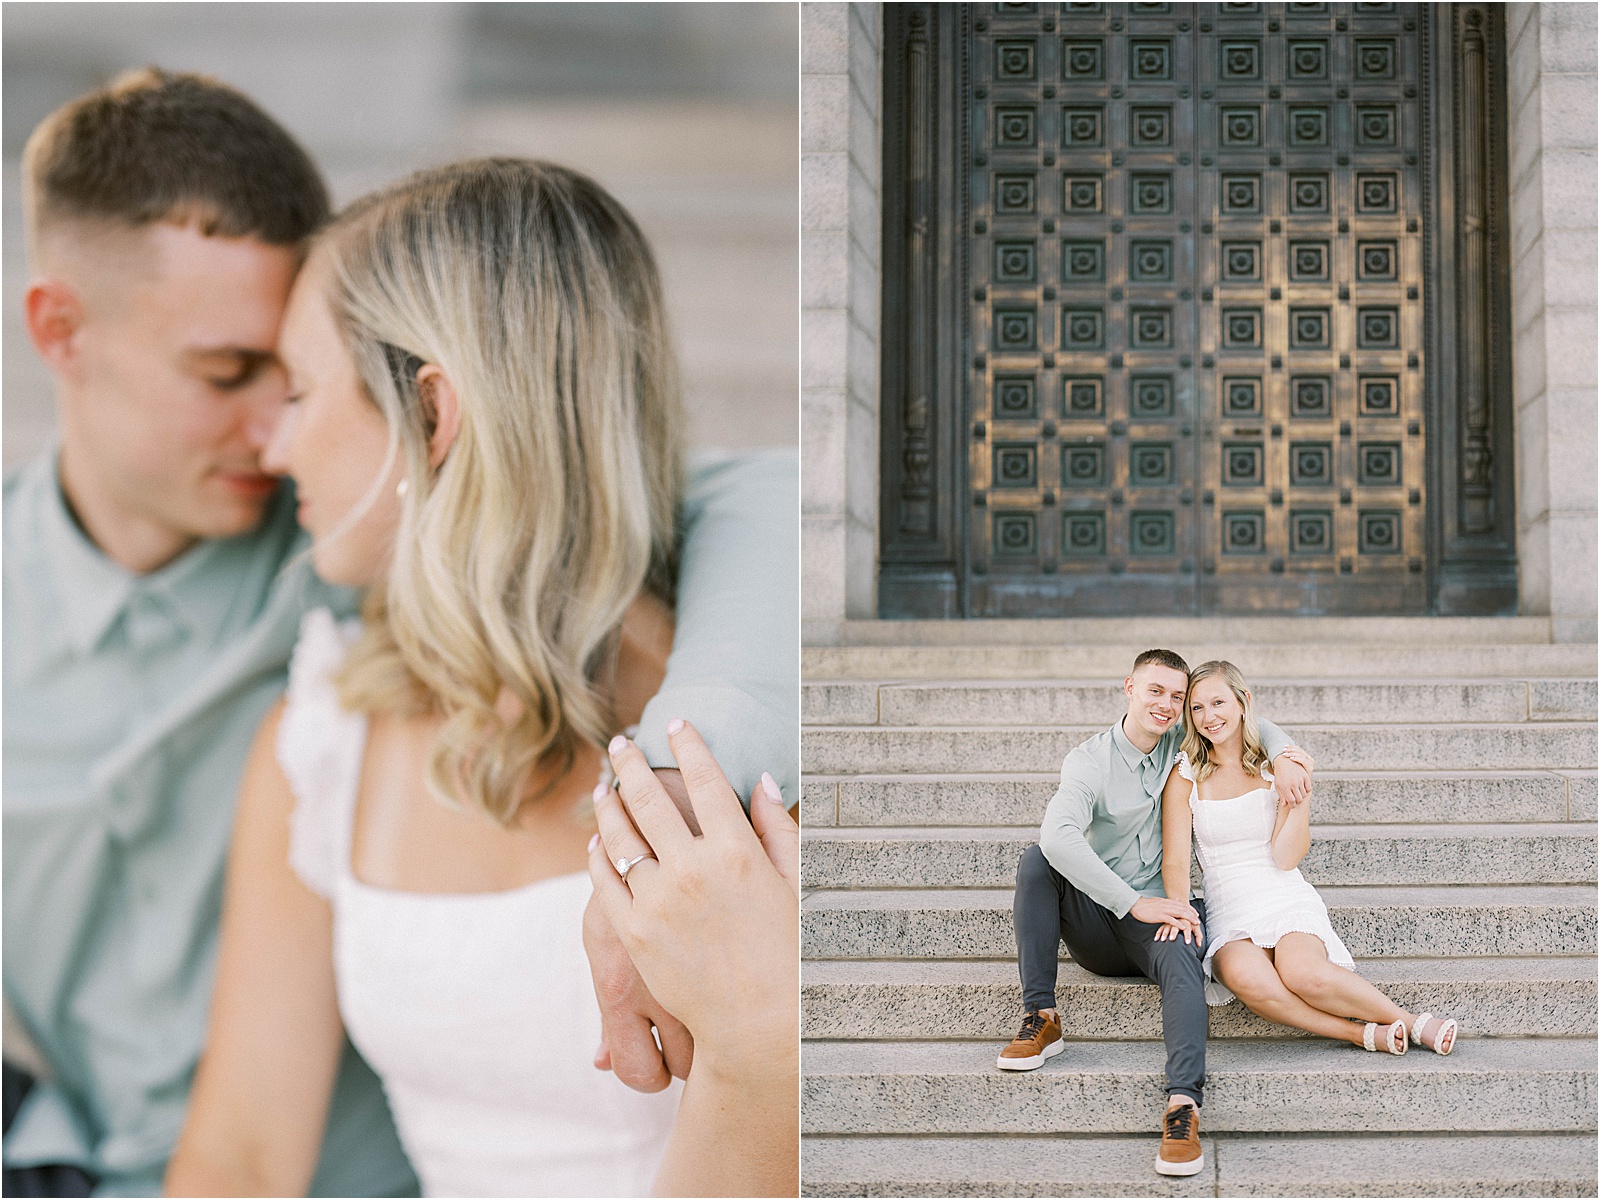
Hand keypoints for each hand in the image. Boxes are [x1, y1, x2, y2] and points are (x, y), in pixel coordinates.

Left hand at [589, 722, 797, 1079]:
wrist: (756, 1023)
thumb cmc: (788, 952)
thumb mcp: (797, 884)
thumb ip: (778, 828)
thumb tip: (760, 780)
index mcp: (737, 851)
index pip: (704, 780)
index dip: (687, 746)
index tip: (675, 724)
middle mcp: (692, 869)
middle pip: (649, 799)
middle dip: (631, 764)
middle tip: (620, 743)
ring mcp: (658, 901)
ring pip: (620, 835)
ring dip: (608, 803)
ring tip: (604, 785)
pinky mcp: (633, 933)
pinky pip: (605, 880)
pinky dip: (597, 854)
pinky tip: (598, 840)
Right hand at [1130, 895, 1200, 943]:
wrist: (1137, 905)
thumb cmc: (1147, 905)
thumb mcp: (1159, 901)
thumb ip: (1168, 902)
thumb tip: (1176, 900)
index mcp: (1167, 901)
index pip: (1182, 904)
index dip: (1190, 909)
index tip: (1196, 914)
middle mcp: (1167, 904)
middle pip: (1183, 909)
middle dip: (1192, 915)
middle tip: (1198, 921)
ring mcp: (1164, 910)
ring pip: (1179, 913)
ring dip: (1188, 918)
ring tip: (1194, 924)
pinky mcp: (1159, 916)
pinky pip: (1171, 920)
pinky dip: (1178, 923)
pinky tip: (1183, 927)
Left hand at [1272, 750, 1312, 807]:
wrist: (1284, 762)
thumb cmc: (1280, 775)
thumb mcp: (1278, 786)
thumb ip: (1282, 796)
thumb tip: (1285, 806)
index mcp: (1285, 787)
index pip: (1292, 801)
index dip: (1292, 806)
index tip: (1292, 806)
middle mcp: (1293, 784)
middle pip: (1299, 799)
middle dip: (1297, 802)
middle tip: (1295, 801)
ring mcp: (1300, 780)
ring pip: (1304, 794)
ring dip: (1302, 796)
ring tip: (1298, 795)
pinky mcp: (1305, 776)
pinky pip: (1309, 788)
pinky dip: (1306, 791)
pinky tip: (1302, 790)